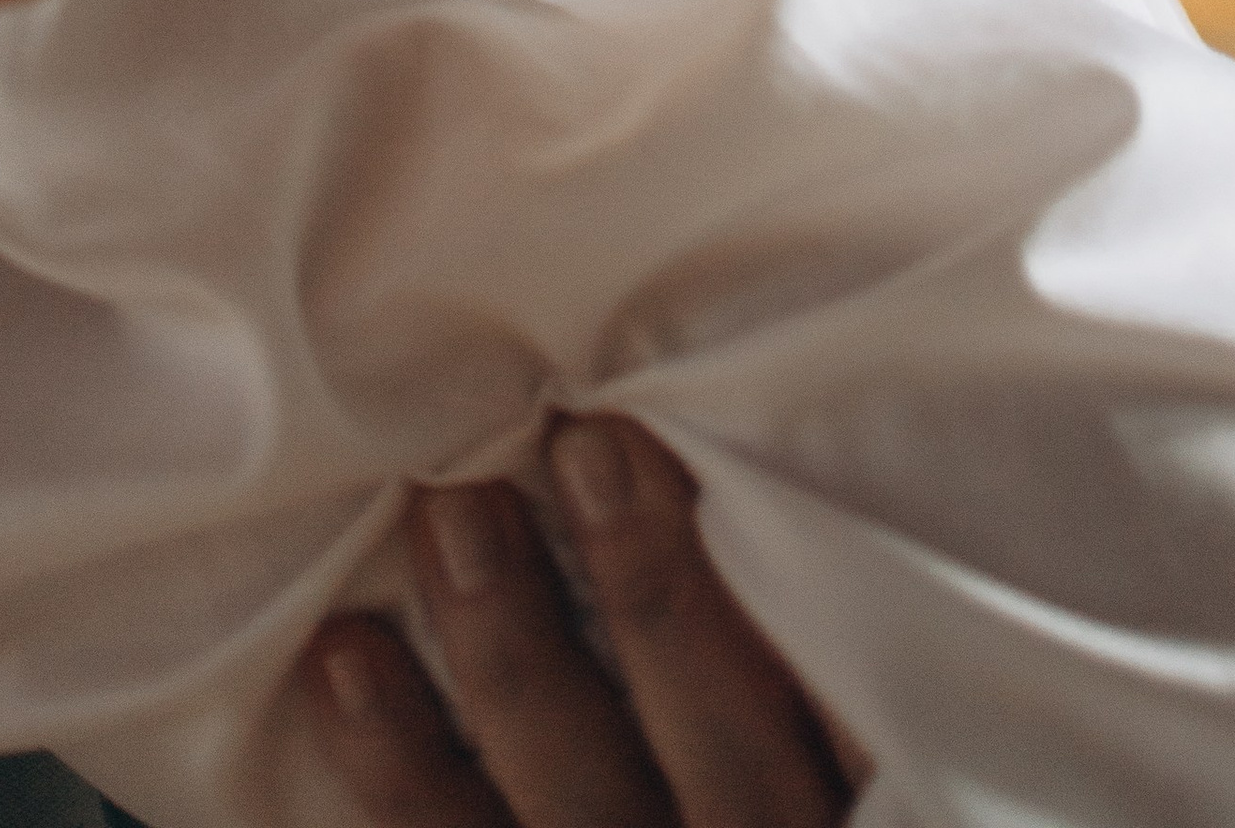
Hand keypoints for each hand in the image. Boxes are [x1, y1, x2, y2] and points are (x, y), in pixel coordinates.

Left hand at [299, 415, 859, 825]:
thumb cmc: (782, 784)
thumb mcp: (888, 763)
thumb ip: (851, 654)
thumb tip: (854, 454)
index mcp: (873, 823)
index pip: (852, 720)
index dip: (792, 596)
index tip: (709, 457)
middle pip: (721, 756)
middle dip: (651, 597)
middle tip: (585, 445)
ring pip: (576, 805)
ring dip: (510, 654)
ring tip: (454, 514)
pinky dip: (397, 767)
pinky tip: (347, 659)